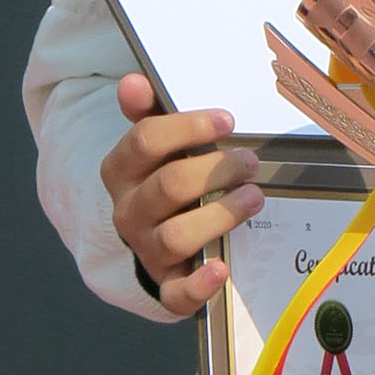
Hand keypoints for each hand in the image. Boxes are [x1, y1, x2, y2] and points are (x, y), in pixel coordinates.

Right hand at [100, 71, 262, 312]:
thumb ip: (148, 113)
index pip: (145, 141)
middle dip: (215, 170)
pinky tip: (221, 269)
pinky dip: (199, 285)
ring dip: (221, 215)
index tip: (228, 120)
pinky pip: (176, 294)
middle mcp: (128, 212)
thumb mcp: (154, 146)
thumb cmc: (163, 181)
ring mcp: (147, 250)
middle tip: (250, 162)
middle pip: (169, 186)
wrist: (153, 239)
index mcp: (120, 171)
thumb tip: (133, 80)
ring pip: (176, 236)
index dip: (189, 128)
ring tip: (254, 197)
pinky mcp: (167, 285)